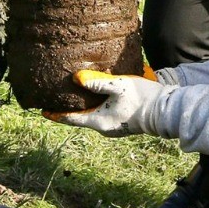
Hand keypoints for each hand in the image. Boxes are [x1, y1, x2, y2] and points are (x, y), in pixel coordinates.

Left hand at [48, 68, 168, 135]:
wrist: (165, 110)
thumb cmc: (142, 98)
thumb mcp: (118, 86)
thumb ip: (97, 82)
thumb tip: (76, 79)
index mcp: (99, 121)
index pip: (71, 119)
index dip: (56, 114)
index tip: (43, 111)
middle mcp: (104, 128)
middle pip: (80, 118)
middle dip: (68, 109)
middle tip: (55, 100)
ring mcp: (113, 127)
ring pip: (91, 116)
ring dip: (81, 108)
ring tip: (72, 97)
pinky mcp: (122, 123)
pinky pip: (101, 115)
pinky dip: (93, 107)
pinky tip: (94, 97)